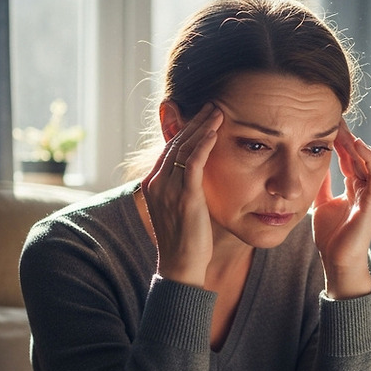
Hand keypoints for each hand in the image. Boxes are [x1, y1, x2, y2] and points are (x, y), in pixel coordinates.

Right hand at [138, 103, 222, 286]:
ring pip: (184, 147)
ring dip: (202, 126)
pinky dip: (204, 143)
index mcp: (152, 184)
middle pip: (175, 142)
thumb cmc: (185, 240)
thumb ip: (183, 188)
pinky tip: (215, 131)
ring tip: (217, 111)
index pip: (169, 148)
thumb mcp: (179, 208)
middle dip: (194, 121)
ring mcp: (168, 189)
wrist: (181, 265)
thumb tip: (197, 176)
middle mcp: (156, 183)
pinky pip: (193, 162)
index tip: (202, 116)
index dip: (186, 130)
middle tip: (211, 105)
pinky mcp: (184, 196)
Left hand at [312, 122, 370, 298]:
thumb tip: (312, 166)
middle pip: (359, 156)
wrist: (337, 262)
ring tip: (345, 129)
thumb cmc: (331, 237)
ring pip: (369, 162)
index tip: (328, 125)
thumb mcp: (320, 203)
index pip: (349, 159)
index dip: (340, 142)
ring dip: (358, 145)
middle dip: (348, 138)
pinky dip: (369, 159)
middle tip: (337, 119)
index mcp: (354, 189)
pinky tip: (358, 146)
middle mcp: (365, 189)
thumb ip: (321, 186)